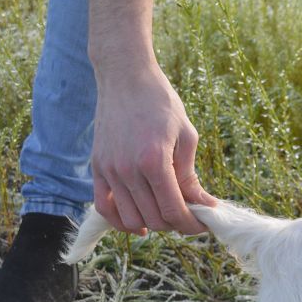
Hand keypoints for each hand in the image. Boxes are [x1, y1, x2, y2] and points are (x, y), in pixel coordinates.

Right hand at [91, 64, 217, 234]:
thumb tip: (203, 205)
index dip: (192, 224)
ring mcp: (109, 170)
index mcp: (154, 161)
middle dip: (177, 224)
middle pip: (155, 219)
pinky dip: (121, 221)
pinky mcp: (97, 167)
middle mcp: (128, 170)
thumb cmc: (161, 103)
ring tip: (168, 215)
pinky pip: (104, 207)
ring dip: (153, 224)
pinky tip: (139, 223)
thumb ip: (190, 176)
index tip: (204, 223)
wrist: (126, 77)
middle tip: (190, 216)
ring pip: (131, 218)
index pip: (174, 210)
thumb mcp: (186, 136)